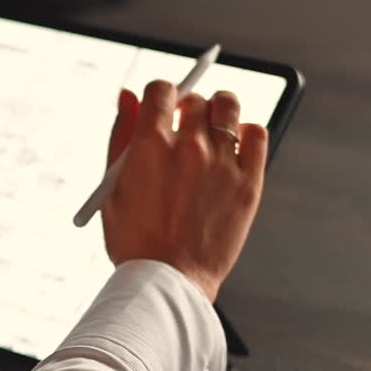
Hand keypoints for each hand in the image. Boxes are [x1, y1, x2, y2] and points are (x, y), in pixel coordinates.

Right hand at [102, 81, 267, 301]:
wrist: (168, 281)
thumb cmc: (134, 238)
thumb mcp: (113, 185)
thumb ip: (120, 134)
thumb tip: (126, 94)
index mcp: (150, 146)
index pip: (160, 89)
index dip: (159, 93)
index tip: (161, 105)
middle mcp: (189, 148)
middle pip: (197, 99)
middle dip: (187, 105)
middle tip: (184, 123)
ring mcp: (222, 164)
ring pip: (229, 107)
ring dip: (219, 109)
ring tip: (211, 127)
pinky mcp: (248, 183)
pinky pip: (257, 135)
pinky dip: (246, 131)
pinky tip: (234, 144)